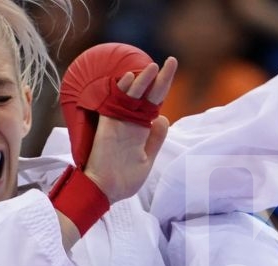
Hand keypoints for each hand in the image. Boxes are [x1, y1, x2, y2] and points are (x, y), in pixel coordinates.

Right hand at [83, 58, 176, 203]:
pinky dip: (121, 91)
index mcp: (142, 129)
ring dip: (142, 81)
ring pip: (132, 96)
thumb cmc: (125, 179)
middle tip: (172, 61)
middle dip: (159, 79)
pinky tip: (128, 77)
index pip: (156, 103)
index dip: (164, 87)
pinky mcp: (108, 126)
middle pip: (148, 96)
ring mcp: (120, 123)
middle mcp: (132, 122)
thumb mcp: (147, 159)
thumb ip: (155, 139)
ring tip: (153, 66)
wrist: (104, 191)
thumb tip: (163, 118)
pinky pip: (114, 105)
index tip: (171, 70)